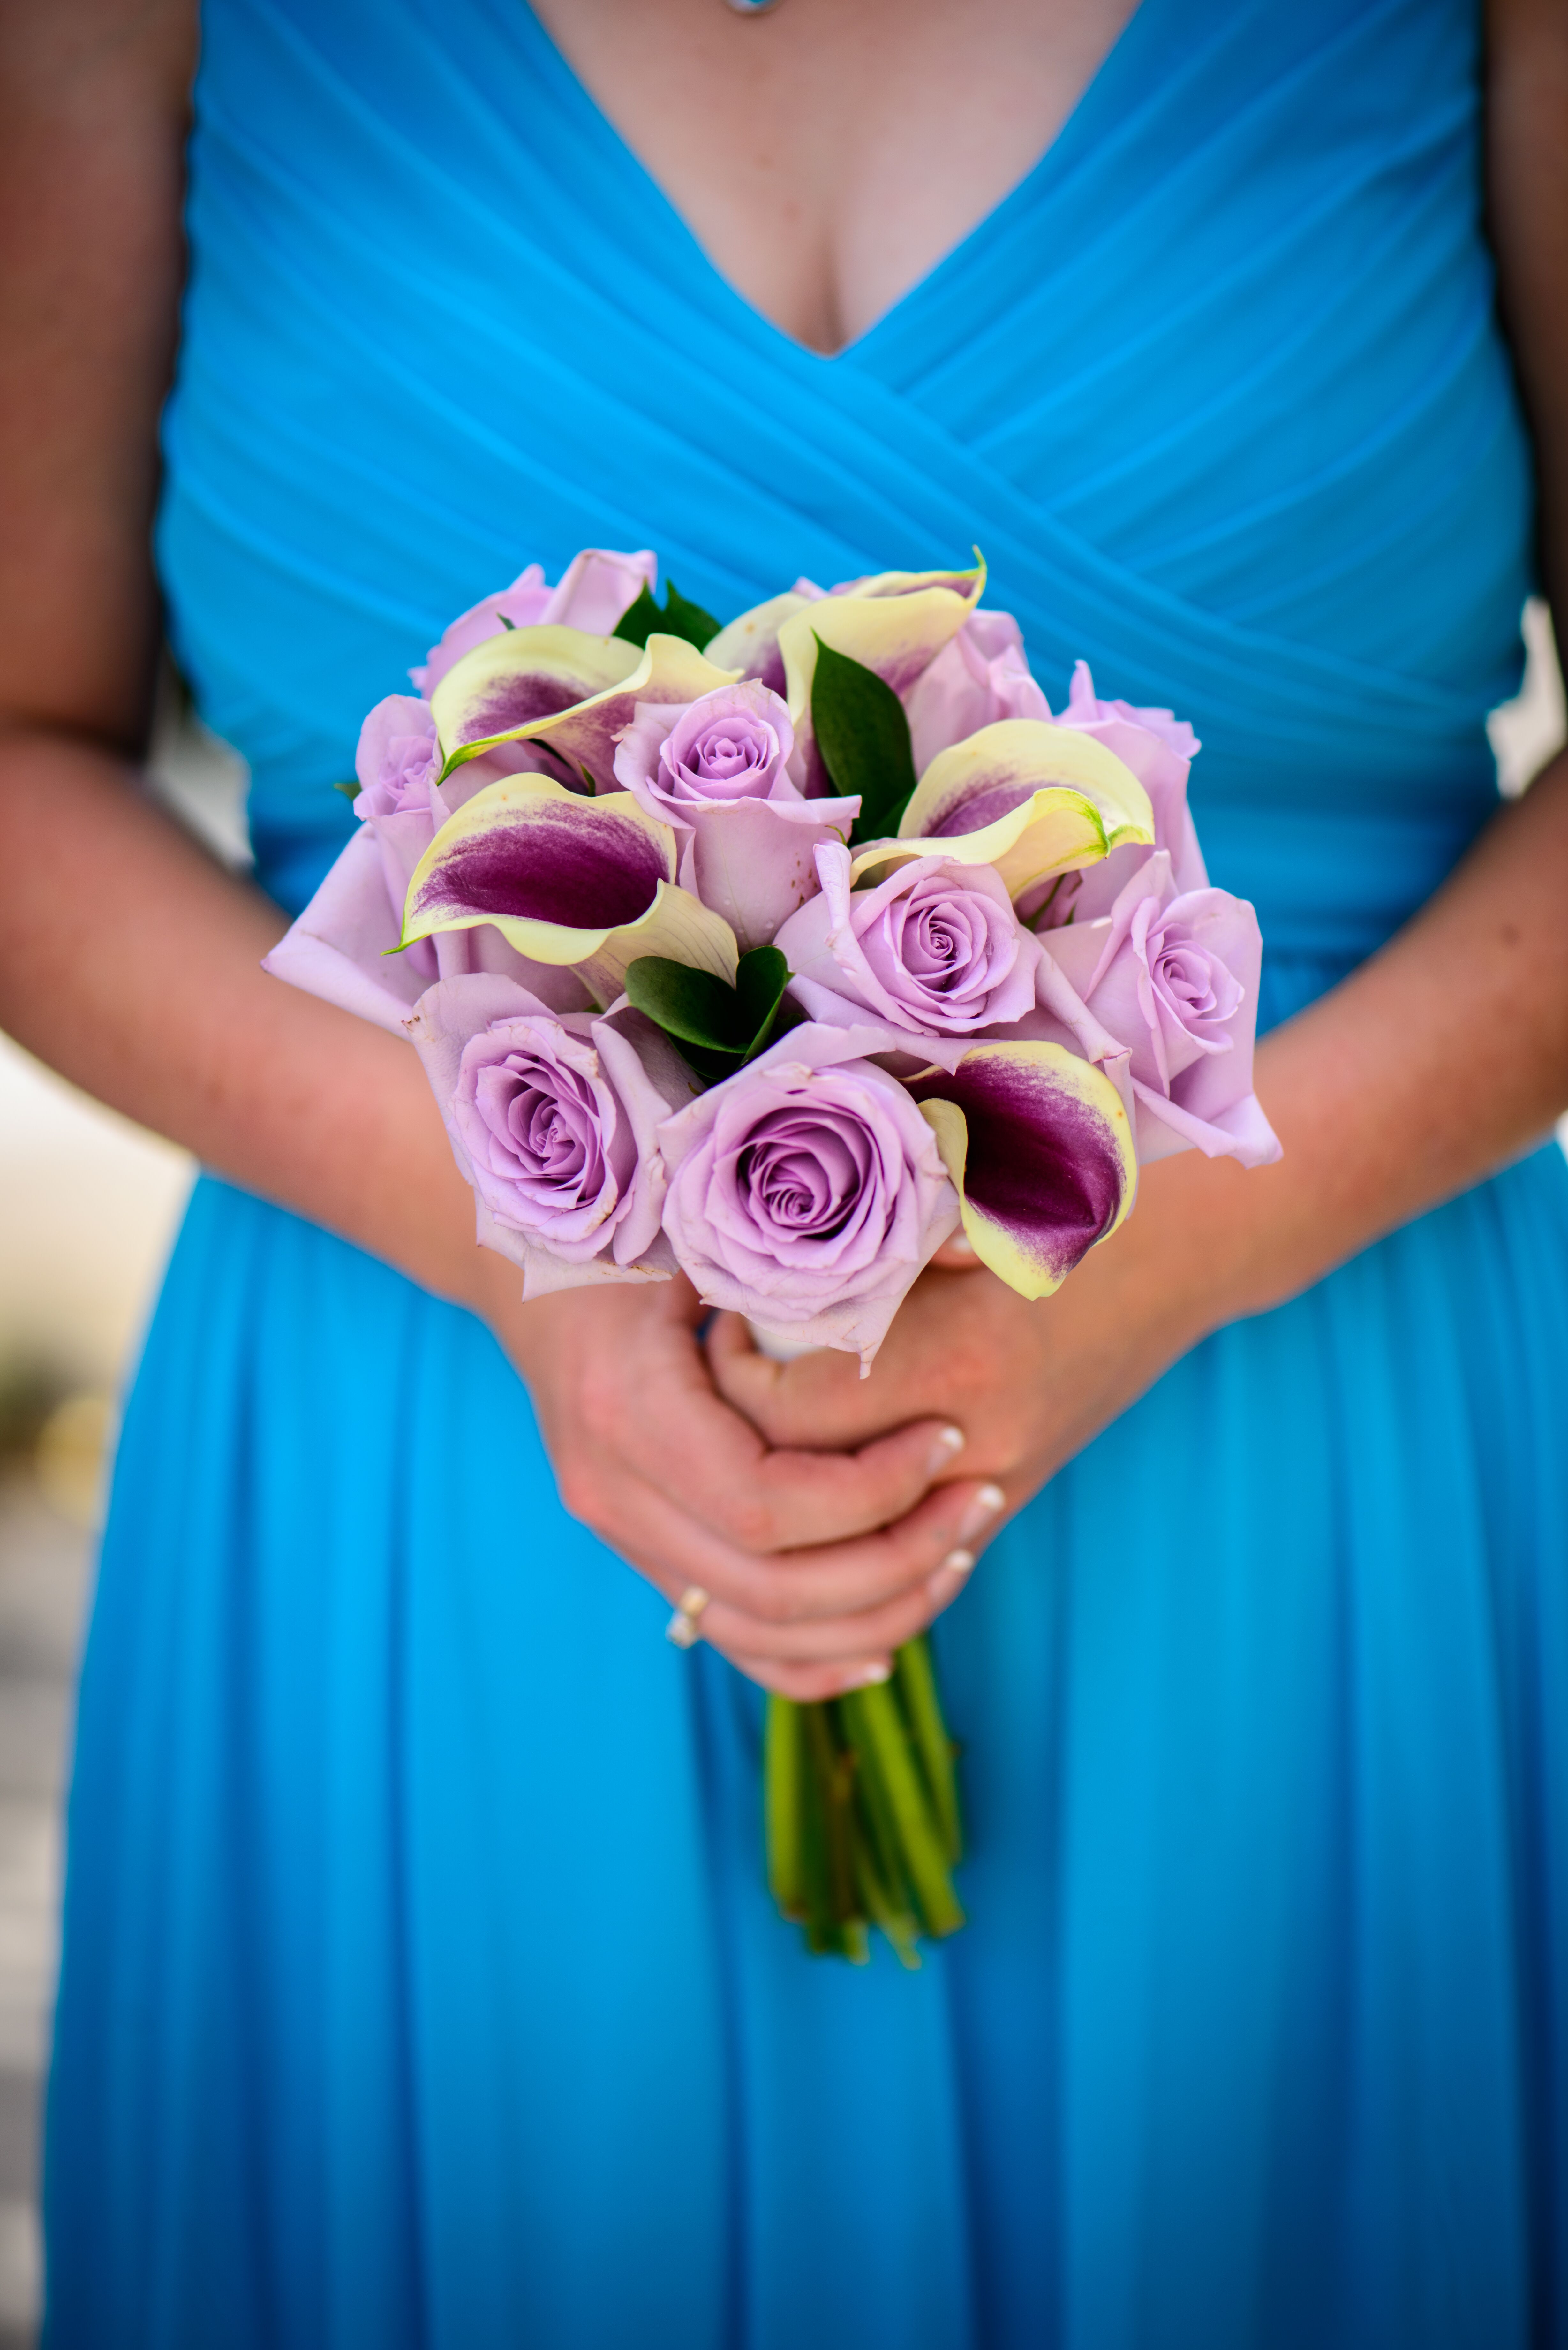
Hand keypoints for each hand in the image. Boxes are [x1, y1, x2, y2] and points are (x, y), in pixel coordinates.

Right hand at [480, 1259, 1007, 1697]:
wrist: (537, 1278)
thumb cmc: (635, 1230)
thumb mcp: (714, 1224)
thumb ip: (830, 1243)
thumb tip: (967, 1246)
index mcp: (630, 1413)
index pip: (767, 1504)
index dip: (872, 1490)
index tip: (949, 1438)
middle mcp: (614, 1492)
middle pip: (771, 1586)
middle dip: (894, 1558)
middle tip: (983, 1498)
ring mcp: (622, 1534)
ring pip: (757, 1631)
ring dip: (871, 1614)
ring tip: (959, 1556)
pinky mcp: (642, 1553)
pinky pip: (730, 1642)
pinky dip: (810, 1660)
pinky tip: (883, 1645)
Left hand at [706, 1158, 1222, 1577]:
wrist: (1182, 1254)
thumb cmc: (1068, 1200)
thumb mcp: (969, 1198)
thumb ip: (874, 1226)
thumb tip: (756, 1242)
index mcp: (958, 1357)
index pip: (789, 1410)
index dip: (732, 1373)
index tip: (721, 1320)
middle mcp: (977, 1438)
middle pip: (804, 1482)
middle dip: (741, 1435)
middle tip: (718, 1371)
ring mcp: (997, 1482)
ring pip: (845, 1536)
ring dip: (784, 1492)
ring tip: (752, 1421)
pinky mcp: (1005, 1501)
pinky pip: (897, 1555)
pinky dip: (842, 1529)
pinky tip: (806, 1476)